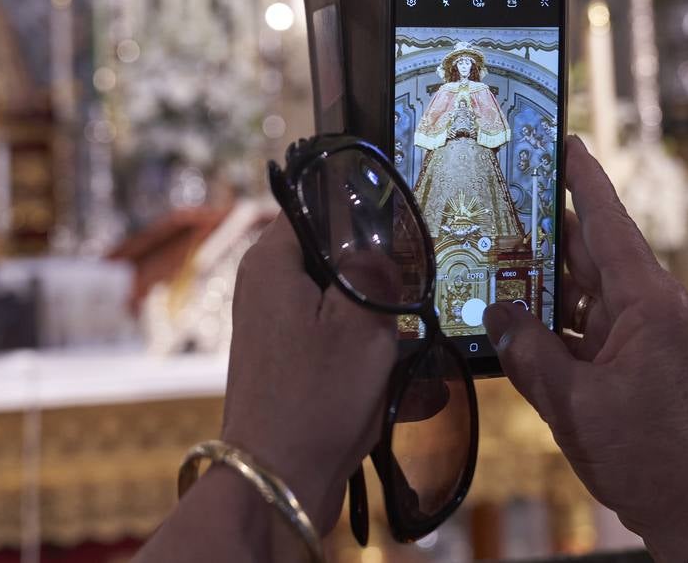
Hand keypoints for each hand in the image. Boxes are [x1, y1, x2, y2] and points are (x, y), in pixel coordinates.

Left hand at [220, 215, 396, 532]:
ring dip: (383, 328)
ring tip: (420, 346)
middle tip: (420, 289)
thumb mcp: (361, 322)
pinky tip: (413, 389)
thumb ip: (371, 271)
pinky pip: (340, 350)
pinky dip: (372, 365)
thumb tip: (374, 248)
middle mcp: (267, 290)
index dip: (359, 210)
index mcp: (271, 263)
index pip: (313, 206)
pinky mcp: (293, 370)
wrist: (278, 481)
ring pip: (344, 308)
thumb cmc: (316, 396)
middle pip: (333, 260)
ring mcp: (278, 333)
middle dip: (379, 277)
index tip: (403, 223)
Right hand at [483, 136, 687, 559]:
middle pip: (588, 251)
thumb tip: (498, 311)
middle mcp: (648, 306)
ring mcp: (641, 332)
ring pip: (582, 287)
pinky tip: (513, 317)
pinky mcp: (632, 356)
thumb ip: (529, 351)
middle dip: (543, 230)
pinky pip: (585, 321)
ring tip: (489, 257)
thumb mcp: (573, 402)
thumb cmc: (646, 455)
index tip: (565, 139)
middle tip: (497, 199)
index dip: (584, 179)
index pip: (609, 222)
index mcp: (646, 302)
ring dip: (541, 280)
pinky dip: (552, 318)